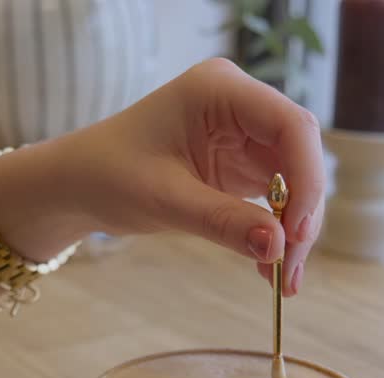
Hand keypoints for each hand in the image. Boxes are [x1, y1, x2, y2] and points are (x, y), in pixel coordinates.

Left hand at [0, 58, 325, 295]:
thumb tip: (279, 248)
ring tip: (282, 281)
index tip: (299, 232)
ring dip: (293, 231)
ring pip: (293, 180)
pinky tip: (270, 268)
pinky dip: (276, 232)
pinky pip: (275, 197)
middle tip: (290, 268)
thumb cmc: (107, 175)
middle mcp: (239, 104)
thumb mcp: (164, 201)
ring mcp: (243, 133)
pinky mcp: (240, 162)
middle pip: (299, 154)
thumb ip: (224, 222)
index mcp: (220, 89)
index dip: (307, 177)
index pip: (290, 125)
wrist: (76, 184)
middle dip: (302, 213)